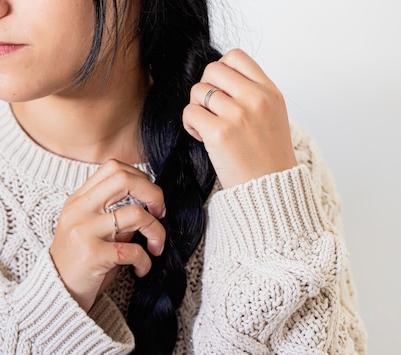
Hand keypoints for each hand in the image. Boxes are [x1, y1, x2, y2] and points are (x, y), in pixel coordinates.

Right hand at [50, 160, 165, 311]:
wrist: (57, 295)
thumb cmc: (80, 264)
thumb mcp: (91, 232)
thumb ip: (114, 215)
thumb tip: (150, 203)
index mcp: (79, 200)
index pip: (114, 168)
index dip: (141, 179)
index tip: (150, 200)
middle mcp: (79, 210)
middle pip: (124, 179)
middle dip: (153, 194)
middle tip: (161, 213)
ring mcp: (84, 231)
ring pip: (136, 214)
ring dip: (156, 231)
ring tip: (156, 247)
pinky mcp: (92, 255)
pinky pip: (133, 250)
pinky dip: (145, 261)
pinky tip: (140, 269)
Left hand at [182, 48, 296, 188]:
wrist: (271, 190)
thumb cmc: (267, 157)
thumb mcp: (272, 116)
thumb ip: (251, 93)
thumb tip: (219, 79)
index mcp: (270, 92)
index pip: (235, 56)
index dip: (221, 71)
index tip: (223, 92)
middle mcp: (256, 99)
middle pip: (211, 70)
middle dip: (205, 89)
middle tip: (212, 111)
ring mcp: (238, 115)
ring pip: (197, 91)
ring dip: (197, 109)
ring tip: (209, 127)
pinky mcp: (220, 134)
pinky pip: (189, 113)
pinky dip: (190, 125)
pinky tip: (203, 138)